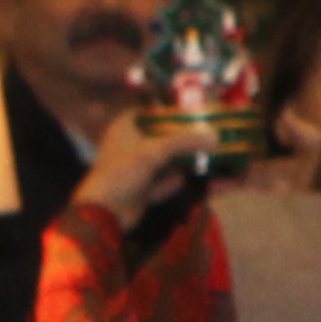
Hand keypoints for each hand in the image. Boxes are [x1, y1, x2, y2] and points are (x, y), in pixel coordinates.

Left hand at [71, 107, 200, 227]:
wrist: (105, 211)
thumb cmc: (123, 172)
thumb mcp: (154, 152)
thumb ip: (184, 142)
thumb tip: (215, 137)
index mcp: (125, 129)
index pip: (146, 112)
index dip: (166, 110)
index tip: (190, 112)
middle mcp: (129, 146)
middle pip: (160, 138)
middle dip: (183, 139)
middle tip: (207, 135)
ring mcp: (135, 169)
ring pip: (165, 161)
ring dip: (185, 162)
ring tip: (210, 158)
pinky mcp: (142, 189)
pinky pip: (165, 182)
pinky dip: (179, 182)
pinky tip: (196, 181)